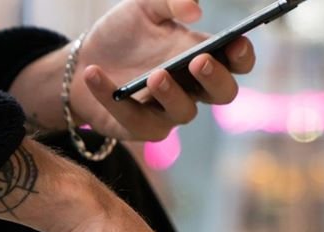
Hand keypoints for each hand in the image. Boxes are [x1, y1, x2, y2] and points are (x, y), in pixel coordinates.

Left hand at [10, 0, 255, 141]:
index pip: (235, 63)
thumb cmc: (121, 36)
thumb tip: (195, 8)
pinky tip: (94, 73)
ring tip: (155, 75)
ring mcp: (167, 112)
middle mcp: (191, 89)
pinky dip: (111, 96)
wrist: (82, 63)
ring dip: (171, 94)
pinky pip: (134, 120)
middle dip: (215, 79)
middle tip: (198, 62)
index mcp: (200, 57)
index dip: (241, 56)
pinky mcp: (140, 128)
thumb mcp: (142, 8)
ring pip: (184, 113)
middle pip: (222, 94)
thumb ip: (169, 3)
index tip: (236, 43)